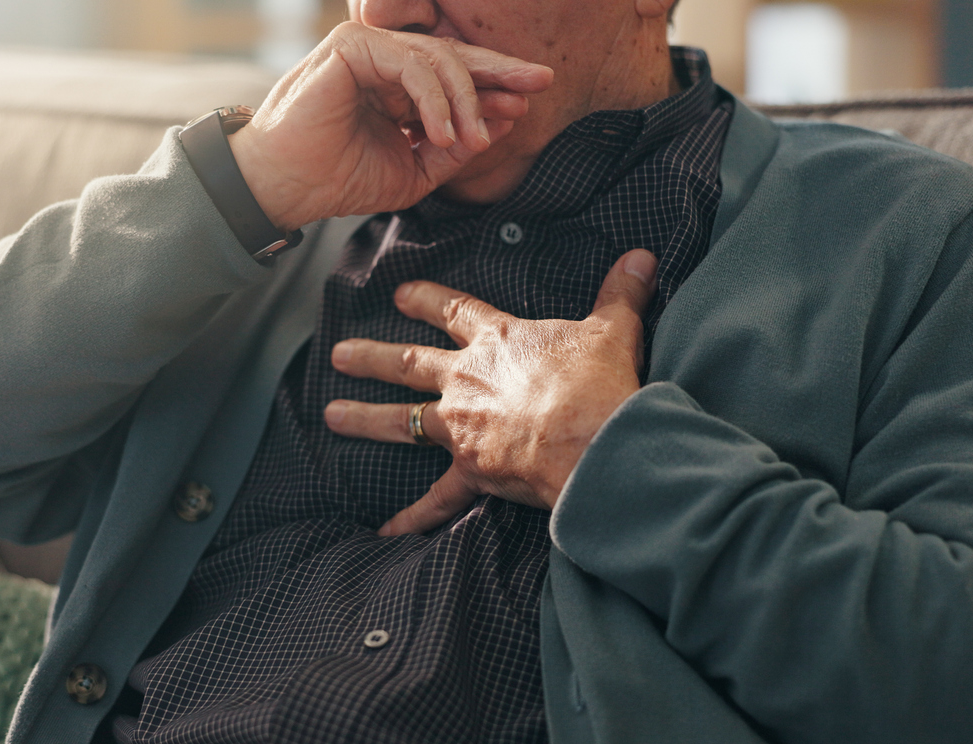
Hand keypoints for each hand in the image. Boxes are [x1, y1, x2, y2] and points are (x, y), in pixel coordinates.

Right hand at [229, 22, 553, 231]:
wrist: (287, 188)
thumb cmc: (337, 180)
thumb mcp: (412, 170)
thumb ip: (451, 149)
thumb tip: (497, 125)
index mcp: (396, 85)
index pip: (454, 78)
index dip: (493, 88)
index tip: (528, 104)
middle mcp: (384, 60)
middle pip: (454, 57)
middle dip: (500, 71)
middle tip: (539, 82)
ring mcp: (368, 48)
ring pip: (439, 60)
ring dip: (467, 100)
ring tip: (477, 139)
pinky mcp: (353, 46)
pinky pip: (412, 65)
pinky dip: (435, 100)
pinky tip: (443, 132)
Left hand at [324, 250, 657, 535]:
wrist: (592, 440)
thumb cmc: (599, 384)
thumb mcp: (613, 329)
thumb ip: (621, 293)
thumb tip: (642, 256)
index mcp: (498, 342)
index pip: (456, 311)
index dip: (427, 299)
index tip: (400, 293)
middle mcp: (467, 380)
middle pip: (408, 363)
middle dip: (370, 356)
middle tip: (338, 355)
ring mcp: (462, 426)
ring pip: (400, 419)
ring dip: (364, 418)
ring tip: (329, 415)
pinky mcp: (470, 471)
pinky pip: (435, 500)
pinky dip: (412, 517)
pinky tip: (384, 529)